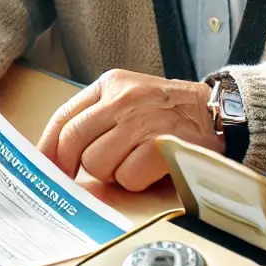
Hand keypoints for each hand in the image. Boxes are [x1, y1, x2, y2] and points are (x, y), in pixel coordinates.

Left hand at [37, 70, 224, 190]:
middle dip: (75, 166)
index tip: (45, 166)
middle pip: (73, 142)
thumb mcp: (130, 98)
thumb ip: (97, 118)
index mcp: (110, 84)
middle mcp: (122, 99)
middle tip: (86, 175)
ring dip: (112, 174)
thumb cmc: (170, 113)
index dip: (48, 146)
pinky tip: (150, 170)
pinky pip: (127, 177)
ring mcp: (141, 122)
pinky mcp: (160, 146)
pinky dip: (136, 181)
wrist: (220, 113)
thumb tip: (59, 156)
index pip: (64, 116)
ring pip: (97, 163)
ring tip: (132, 164)